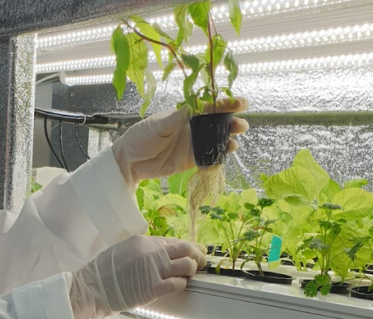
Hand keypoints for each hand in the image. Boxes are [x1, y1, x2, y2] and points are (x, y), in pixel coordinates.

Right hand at [70, 235, 205, 318]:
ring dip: (192, 270)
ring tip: (190, 275)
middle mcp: (151, 252)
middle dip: (198, 255)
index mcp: (142, 241)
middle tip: (201, 261)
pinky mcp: (153, 288)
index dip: (187, 246)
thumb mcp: (122, 251)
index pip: (172, 241)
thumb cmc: (102, 273)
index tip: (195, 251)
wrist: (91, 289)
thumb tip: (159, 255)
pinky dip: (182, 284)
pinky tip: (179, 285)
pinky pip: (178, 283)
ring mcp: (153, 270)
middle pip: (185, 249)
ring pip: (187, 265)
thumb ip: (141, 251)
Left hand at [112, 97, 249, 184]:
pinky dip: (218, 157)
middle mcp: (193, 127)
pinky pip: (208, 158)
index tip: (241, 102)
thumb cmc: (141, 137)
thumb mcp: (157, 125)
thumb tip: (190, 109)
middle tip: (242, 126)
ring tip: (235, 142)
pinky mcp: (190, 160)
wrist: (130, 161)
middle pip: (218, 123)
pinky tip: (225, 156)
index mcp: (186, 113)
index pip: (210, 106)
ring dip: (228, 141)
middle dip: (232, 123)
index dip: (226, 104)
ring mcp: (193, 144)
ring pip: (216, 141)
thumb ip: (175, 119)